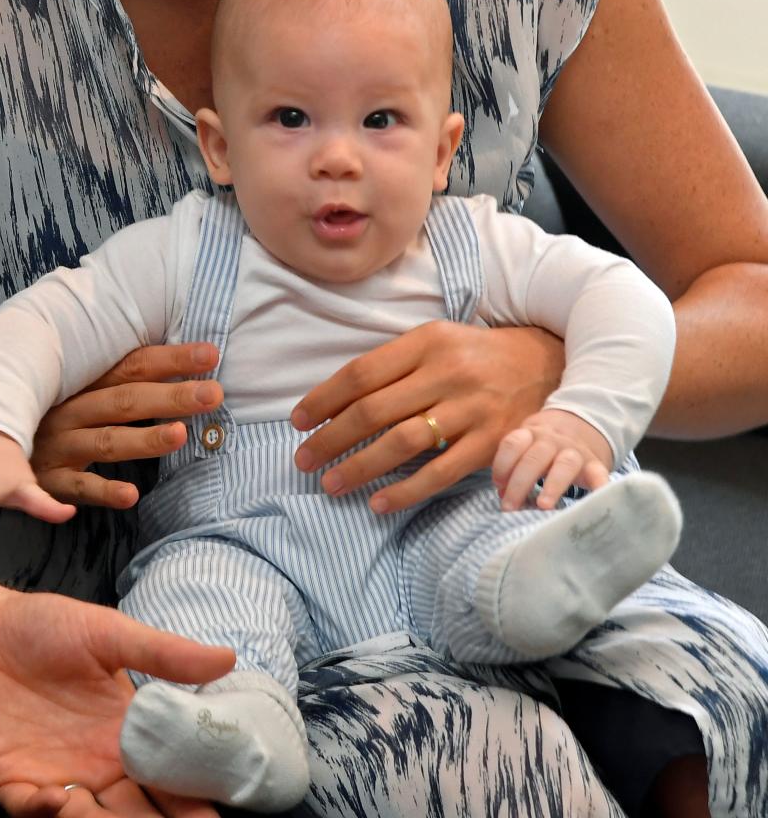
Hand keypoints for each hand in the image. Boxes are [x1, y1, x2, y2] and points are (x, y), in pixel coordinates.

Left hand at [0, 575, 235, 816]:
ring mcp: (53, 775)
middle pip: (136, 811)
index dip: (193, 797)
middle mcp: (95, 763)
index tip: (216, 810)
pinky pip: (32, 811)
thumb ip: (164, 653)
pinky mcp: (10, 780)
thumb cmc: (41, 626)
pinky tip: (59, 801)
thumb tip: (228, 658)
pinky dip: (47, 812)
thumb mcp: (109, 633)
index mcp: (125, 730)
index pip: (169, 776)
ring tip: (114, 811)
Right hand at [31, 344, 223, 509]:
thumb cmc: (49, 413)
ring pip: (107, 441)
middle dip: (172, 395)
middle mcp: (72, 409)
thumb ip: (122, 379)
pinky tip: (131, 495)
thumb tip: (184, 367)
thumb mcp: (79, 389)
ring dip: (144, 438)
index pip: (133, 365)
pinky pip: (77, 488)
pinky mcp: (47, 481)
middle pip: (126, 399)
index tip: (211, 354)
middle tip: (213, 393)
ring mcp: (59, 445)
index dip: (172, 359)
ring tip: (181, 434)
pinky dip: (103, 491)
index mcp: (84, 382)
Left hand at [291, 319, 563, 512]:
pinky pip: (441, 472)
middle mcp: (447, 372)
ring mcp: (471, 409)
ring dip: (360, 467)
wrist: (545, 363)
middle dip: (331, 438)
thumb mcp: (436, 341)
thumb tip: (336, 400)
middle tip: (302, 460)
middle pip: (374, 410)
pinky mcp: (492, 442)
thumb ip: (393, 365)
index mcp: (427, 341)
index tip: (298, 421)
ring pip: (402, 443)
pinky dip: (406, 491)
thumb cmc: (475, 355)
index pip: (362, 373)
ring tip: (330, 484)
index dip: (324, 399)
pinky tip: (378, 503)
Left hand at [492, 408, 612, 510]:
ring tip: (543, 506)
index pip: (514, 443)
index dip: (503, 464)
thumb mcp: (528, 446)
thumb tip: (504, 497)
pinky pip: (599, 474)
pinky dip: (599, 486)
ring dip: (552, 485)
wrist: (581, 426)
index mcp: (531, 434)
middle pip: (535, 458)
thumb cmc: (544, 447)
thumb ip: (514, 468)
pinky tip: (596, 499)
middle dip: (519, 483)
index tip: (498, 485)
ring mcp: (575, 452)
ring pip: (564, 465)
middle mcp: (553, 441)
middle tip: (509, 507)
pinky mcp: (595, 465)